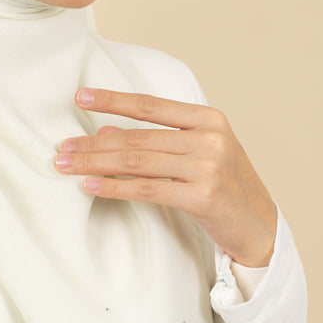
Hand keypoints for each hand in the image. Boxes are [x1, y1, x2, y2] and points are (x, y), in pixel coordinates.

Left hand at [54, 87, 277, 266]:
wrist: (260, 225)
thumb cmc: (225, 186)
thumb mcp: (199, 153)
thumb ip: (160, 140)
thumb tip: (106, 132)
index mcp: (209, 119)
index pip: (152, 106)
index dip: (114, 100)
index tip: (81, 97)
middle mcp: (210, 139)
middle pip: (139, 137)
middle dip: (95, 143)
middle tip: (62, 147)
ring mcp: (208, 168)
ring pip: (138, 162)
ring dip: (97, 163)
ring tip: (66, 164)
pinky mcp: (202, 197)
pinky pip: (148, 190)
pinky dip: (115, 187)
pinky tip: (91, 185)